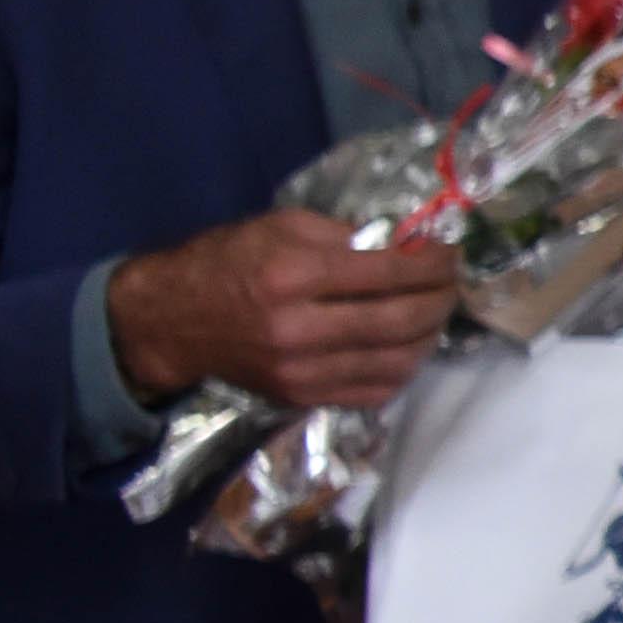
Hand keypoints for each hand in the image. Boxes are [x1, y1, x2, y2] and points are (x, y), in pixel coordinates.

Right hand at [107, 208, 463, 411]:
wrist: (170, 320)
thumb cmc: (226, 261)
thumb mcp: (281, 226)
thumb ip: (347, 234)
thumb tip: (409, 242)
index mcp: (295, 276)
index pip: (390, 272)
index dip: (433, 262)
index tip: (450, 252)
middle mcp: (301, 329)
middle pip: (401, 319)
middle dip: (441, 298)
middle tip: (452, 281)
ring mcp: (302, 370)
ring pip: (397, 360)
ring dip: (431, 335)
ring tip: (435, 311)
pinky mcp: (301, 396)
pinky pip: (375, 390)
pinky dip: (405, 368)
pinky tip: (409, 344)